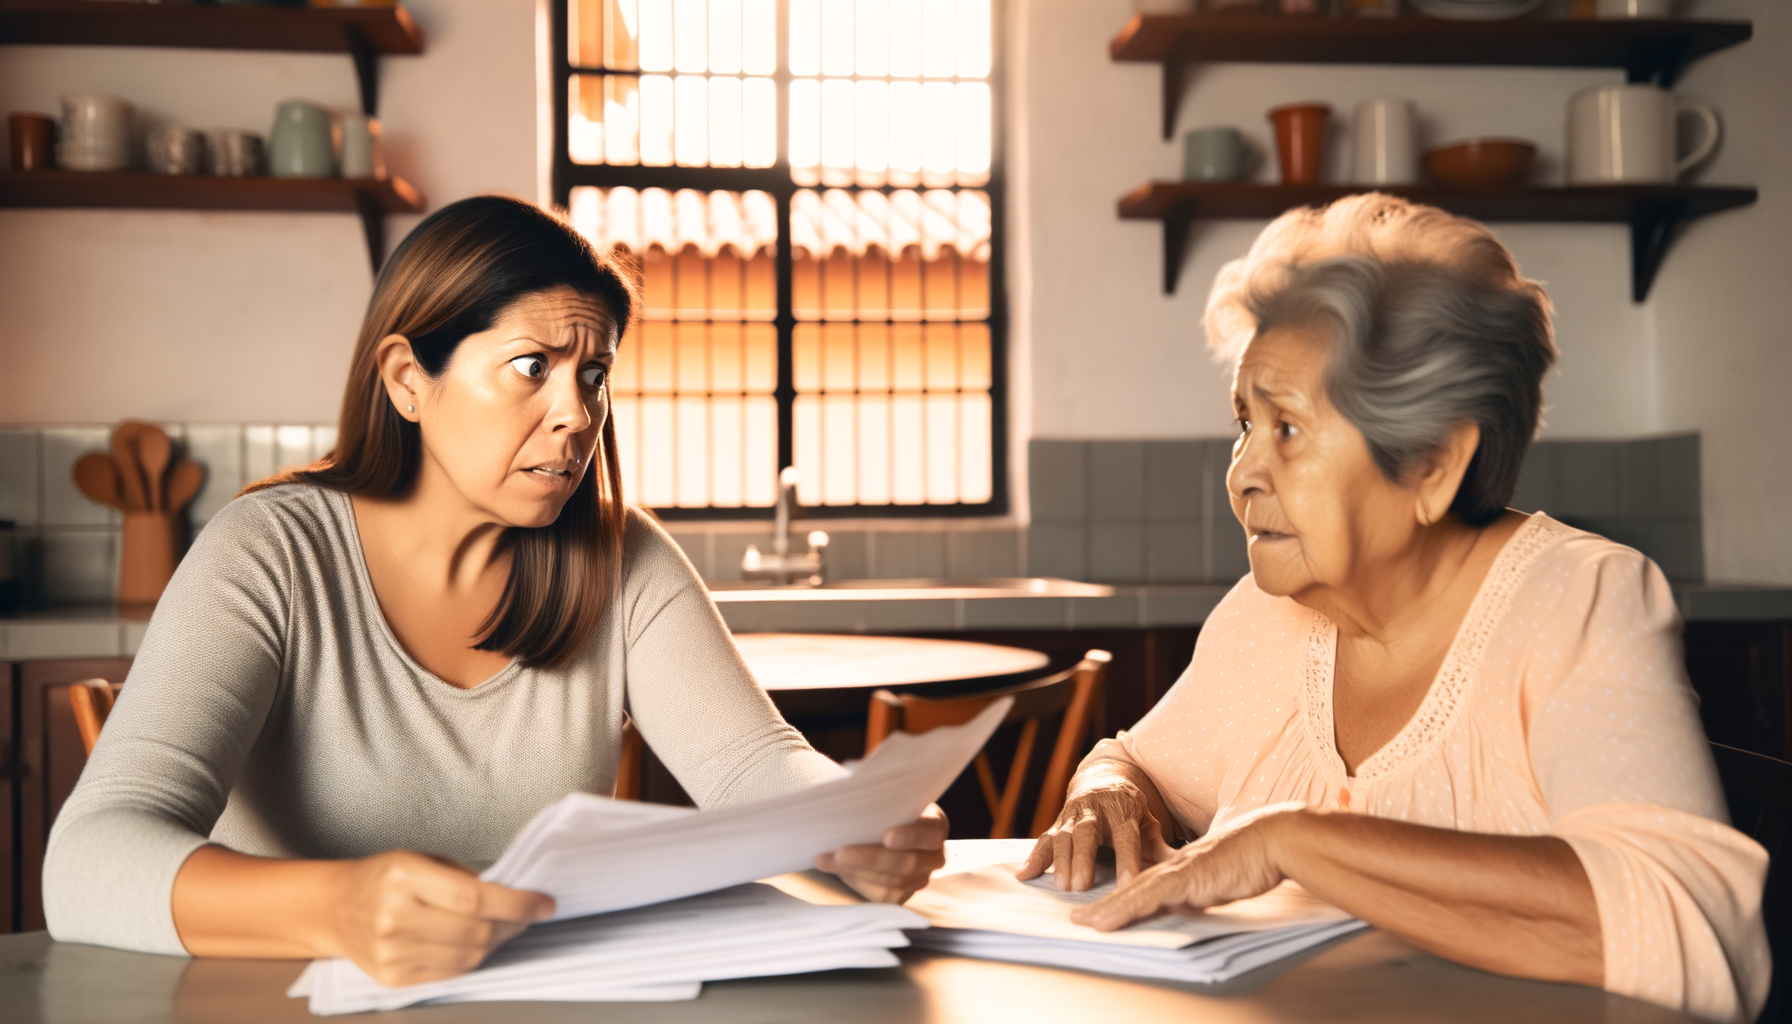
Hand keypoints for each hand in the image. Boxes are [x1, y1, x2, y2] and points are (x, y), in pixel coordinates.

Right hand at [326, 850, 554, 986]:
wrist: (335, 908)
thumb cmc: (381, 878)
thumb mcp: (420, 859)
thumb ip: (463, 878)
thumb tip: (511, 894)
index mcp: (403, 877)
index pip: (473, 898)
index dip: (516, 903)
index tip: (543, 903)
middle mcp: (394, 917)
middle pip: (475, 931)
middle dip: (513, 923)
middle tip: (529, 914)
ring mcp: (392, 953)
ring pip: (469, 956)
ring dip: (497, 942)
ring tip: (505, 926)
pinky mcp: (393, 978)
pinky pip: (451, 973)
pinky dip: (473, 958)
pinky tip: (478, 943)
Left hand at [815, 804, 947, 903]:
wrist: (877, 827)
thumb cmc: (881, 807)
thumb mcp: (886, 796)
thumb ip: (878, 791)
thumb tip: (854, 778)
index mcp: (934, 825)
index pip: (929, 832)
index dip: (910, 836)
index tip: (887, 836)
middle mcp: (933, 856)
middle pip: (906, 863)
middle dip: (870, 858)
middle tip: (841, 851)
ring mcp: (919, 878)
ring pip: (890, 882)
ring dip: (855, 871)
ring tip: (826, 858)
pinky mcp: (902, 895)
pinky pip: (880, 894)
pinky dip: (854, 881)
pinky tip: (833, 867)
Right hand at [1016, 760, 1175, 890]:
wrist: (1103, 780)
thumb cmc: (1130, 810)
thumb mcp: (1148, 823)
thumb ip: (1160, 847)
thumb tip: (1181, 868)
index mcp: (1122, 810)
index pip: (1126, 836)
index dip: (1127, 859)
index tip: (1128, 883)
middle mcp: (1094, 810)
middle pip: (1088, 832)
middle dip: (1084, 858)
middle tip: (1082, 885)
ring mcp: (1072, 816)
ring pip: (1064, 836)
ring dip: (1061, 861)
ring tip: (1064, 887)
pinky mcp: (1056, 824)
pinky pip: (1043, 840)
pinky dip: (1033, 858)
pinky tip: (1024, 875)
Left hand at [1070, 803, 1301, 931]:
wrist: (1274, 839)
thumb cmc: (1257, 856)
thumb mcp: (1222, 876)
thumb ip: (1202, 888)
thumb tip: (1187, 903)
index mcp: (1184, 863)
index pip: (1147, 881)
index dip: (1124, 894)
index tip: (1105, 907)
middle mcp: (1176, 864)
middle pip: (1133, 886)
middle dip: (1106, 903)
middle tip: (1080, 917)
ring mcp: (1179, 869)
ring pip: (1134, 891)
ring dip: (1107, 908)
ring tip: (1084, 921)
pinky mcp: (1187, 877)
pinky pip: (1147, 896)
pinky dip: (1124, 908)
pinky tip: (1106, 920)